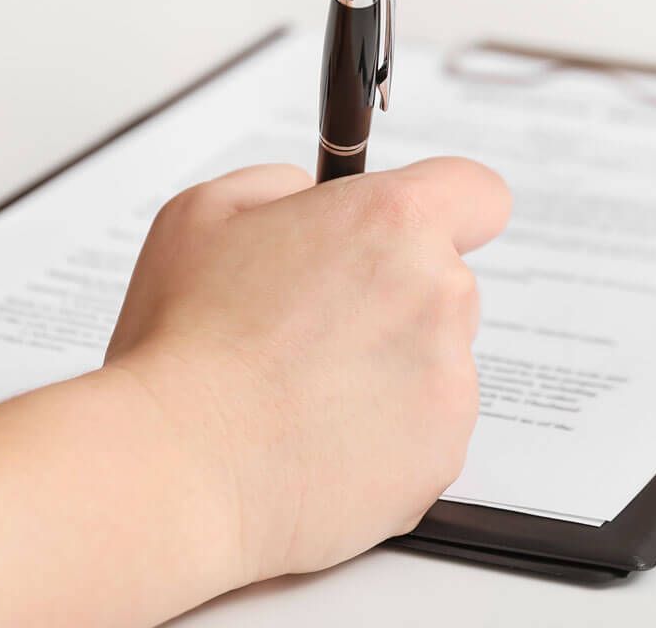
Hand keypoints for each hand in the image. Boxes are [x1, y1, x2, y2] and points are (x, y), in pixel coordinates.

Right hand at [103, 158, 510, 584]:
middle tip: (311, 329)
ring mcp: (450, 380)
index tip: (410, 234)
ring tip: (299, 395)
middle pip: (446, 283)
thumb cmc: (183, 344)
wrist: (177, 469)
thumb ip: (281, 186)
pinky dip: (382, 437)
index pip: (478, 193)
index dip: (448, 210)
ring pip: (433, 362)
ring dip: (386, 370)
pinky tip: (313, 441)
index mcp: (393, 222)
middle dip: (392, 298)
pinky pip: (424, 433)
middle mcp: (439, 294)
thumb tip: (314, 199)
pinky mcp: (442, 456)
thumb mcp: (204, 212)